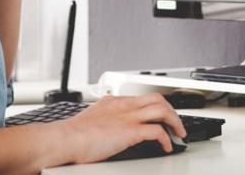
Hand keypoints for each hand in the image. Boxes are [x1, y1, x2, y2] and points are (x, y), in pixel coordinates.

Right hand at [59, 93, 186, 163]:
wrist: (66, 139)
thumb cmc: (73, 134)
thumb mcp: (92, 118)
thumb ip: (103, 118)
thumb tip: (107, 127)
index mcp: (114, 101)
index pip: (142, 97)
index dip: (156, 105)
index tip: (162, 114)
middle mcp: (123, 105)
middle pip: (157, 98)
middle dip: (171, 111)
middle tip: (176, 124)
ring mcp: (127, 117)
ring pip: (161, 110)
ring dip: (175, 122)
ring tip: (179, 133)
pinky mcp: (130, 131)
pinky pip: (157, 131)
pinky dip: (166, 139)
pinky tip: (167, 147)